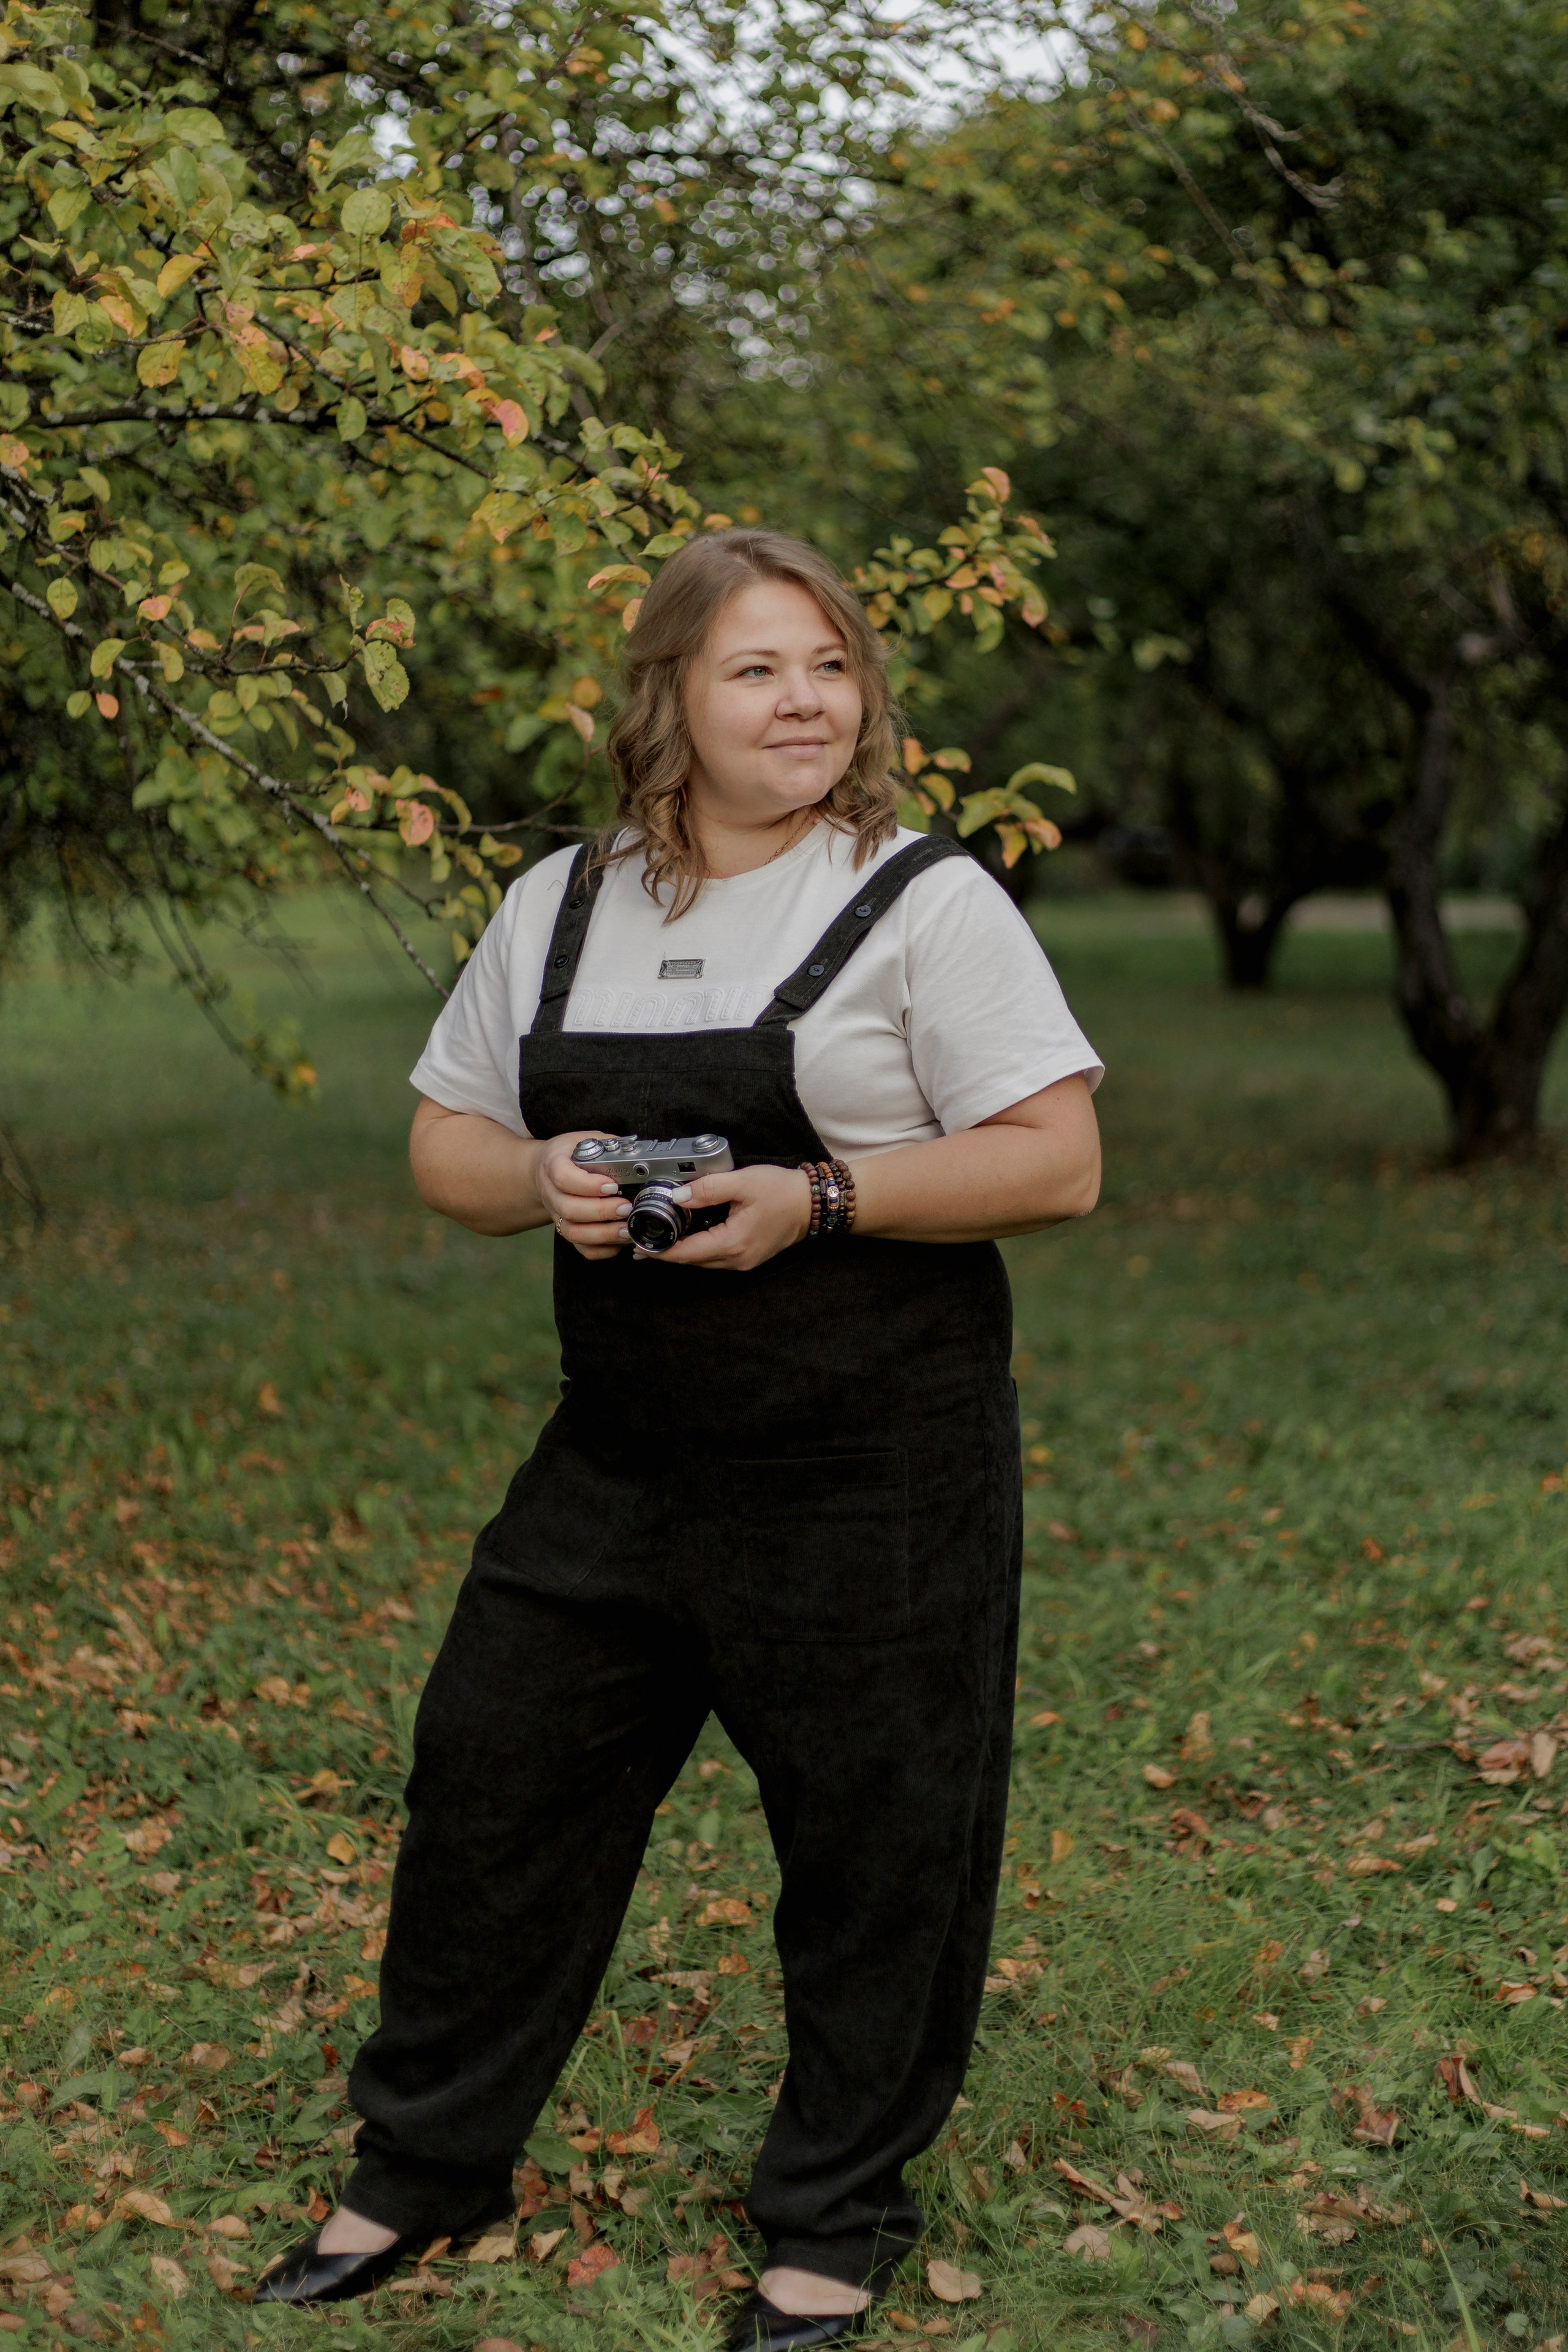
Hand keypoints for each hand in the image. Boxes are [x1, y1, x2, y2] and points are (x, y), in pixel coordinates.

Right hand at [534, 1132, 632, 1260]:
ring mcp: (556, 1214)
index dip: (588, 1185)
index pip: (564, 1178)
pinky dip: (601, 1250)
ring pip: (573, 1232)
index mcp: (553, 1164)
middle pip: (569, 1209)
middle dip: (601, 1211)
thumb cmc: (571, 1153)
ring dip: (603, 1234)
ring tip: (626, 1229)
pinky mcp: (565, 1230)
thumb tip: (639, 1155)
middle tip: (626, 1207)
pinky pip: (580, 1248)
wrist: (545, 1169)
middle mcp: (551, 1192)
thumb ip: (609, 1145)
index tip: (612, 1185)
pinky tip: (618, 1241)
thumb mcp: (586, 1139)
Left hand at [643, 1162, 811, 1271]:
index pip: (685, 1253)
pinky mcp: (747, 1257)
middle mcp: (736, 1259)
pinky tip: (687, 1235)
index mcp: (733, 1243)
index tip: (637, 1243)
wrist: (812, 1203)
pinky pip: (714, 1257)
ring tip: (657, 1236)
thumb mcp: (743, 1182)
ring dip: (680, 1251)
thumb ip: (708, 1188)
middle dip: (664, 1251)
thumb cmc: (781, 1191)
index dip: (658, 1250)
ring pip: (701, 1260)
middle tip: (639, 1238)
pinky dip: (697, 1248)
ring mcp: (743, 1261)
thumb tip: (677, 1196)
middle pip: (690, 1260)